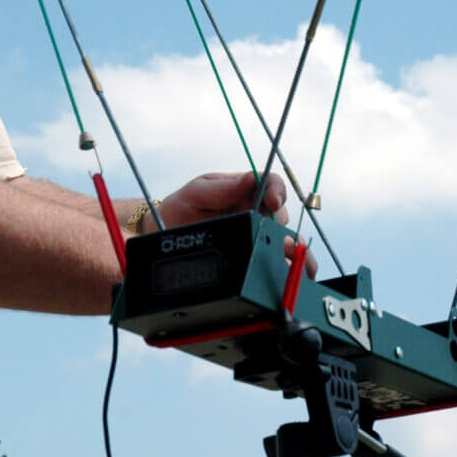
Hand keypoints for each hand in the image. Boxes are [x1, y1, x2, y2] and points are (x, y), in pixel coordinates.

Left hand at [147, 171, 316, 276]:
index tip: (272, 202)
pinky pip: (275, 263)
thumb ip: (222, 188)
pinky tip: (287, 276)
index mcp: (245, 190)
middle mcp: (255, 212)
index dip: (277, 191)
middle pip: (281, 216)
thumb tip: (250, 179)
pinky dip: (286, 269)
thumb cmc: (181, 208)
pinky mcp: (253, 258)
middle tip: (275, 240)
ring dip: (293, 252)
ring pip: (286, 242)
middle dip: (281, 227)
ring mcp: (256, 235)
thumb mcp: (196, 193)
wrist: (163, 235)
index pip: (272, 184)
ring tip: (293, 263)